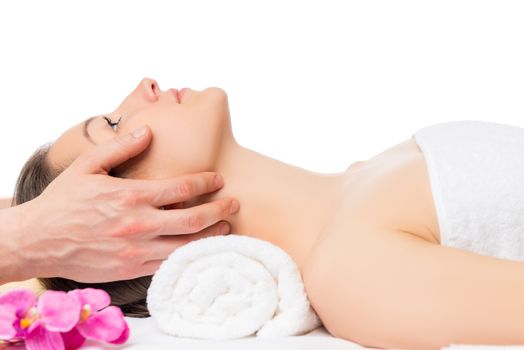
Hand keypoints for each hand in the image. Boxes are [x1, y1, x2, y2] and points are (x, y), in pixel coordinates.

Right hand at [12, 126, 238, 282]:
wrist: (38, 240)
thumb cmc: (62, 201)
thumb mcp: (87, 166)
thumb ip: (120, 148)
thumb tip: (148, 132)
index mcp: (131, 195)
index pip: (182, 189)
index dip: (206, 182)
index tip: (219, 178)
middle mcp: (138, 224)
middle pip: (193, 219)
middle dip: (219, 210)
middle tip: (235, 204)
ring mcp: (137, 250)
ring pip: (186, 245)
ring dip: (212, 236)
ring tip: (227, 227)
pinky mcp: (131, 268)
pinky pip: (169, 264)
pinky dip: (190, 256)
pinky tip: (201, 249)